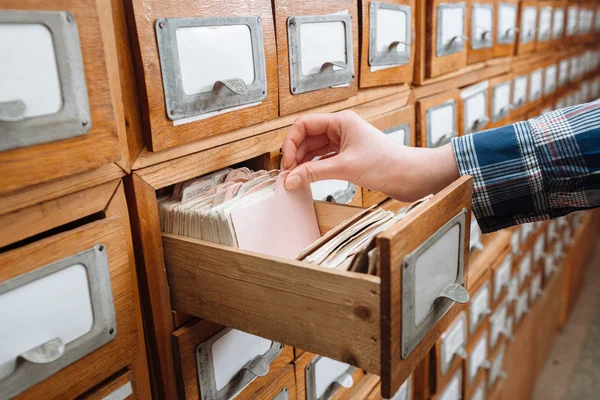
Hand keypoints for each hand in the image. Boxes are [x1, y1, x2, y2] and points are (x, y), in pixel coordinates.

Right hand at [281, 110, 459, 201]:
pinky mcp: (349, 156)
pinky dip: (314, 167)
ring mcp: (345, 142)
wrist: (411, 176)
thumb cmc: (387, 164)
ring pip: (315, 149)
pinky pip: (324, 159)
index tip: (288, 163)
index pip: (304, 124)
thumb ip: (314, 173)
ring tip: (296, 178)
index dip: (291, 142)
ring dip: (304, 162)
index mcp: (341, 121)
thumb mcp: (345, 167)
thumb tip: (290, 179)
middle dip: (295, 154)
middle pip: (307, 136)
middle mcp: (342, 128)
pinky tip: (308, 178)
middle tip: (288, 174)